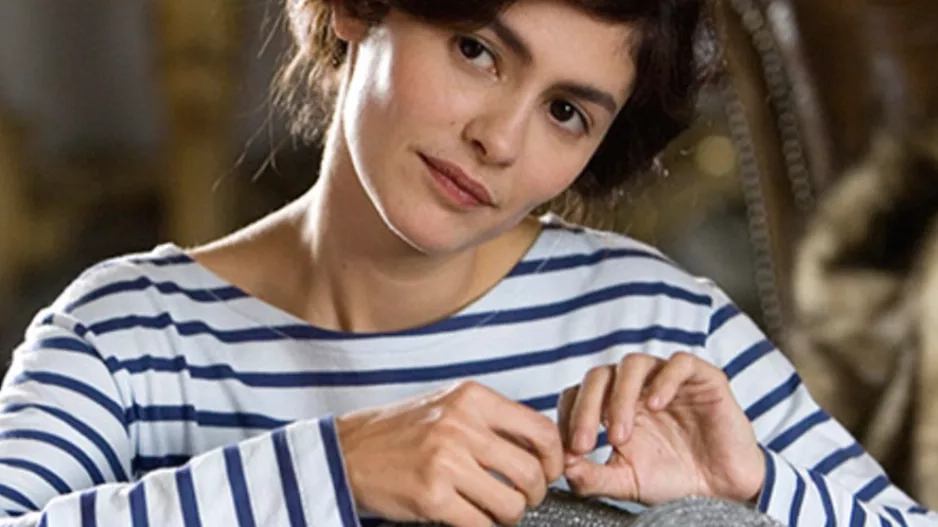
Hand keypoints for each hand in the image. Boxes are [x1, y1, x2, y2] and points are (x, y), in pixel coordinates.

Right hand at [336, 380, 564, 526]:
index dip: (554, 459)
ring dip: (509, 515)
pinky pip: (481, 524)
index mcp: (471, 397)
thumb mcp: (448, 405)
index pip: (540, 430)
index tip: (549, 471)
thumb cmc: (400, 430)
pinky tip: (471, 518)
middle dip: (533, 494)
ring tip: (495, 510)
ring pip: (511, 503)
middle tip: (521, 498)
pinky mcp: (432, 496)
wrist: (348, 451)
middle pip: (531, 472)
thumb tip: (539, 446)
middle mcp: (461, 425)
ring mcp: (447, 462)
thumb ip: (490, 419)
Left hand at [557, 352, 764, 504]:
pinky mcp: (702, 377)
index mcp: (612, 405)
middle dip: (586, 409)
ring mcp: (667, 379)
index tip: (570, 451)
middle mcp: (636, 387)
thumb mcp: (626, 482)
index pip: (578, 393)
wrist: (724, 490)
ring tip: (620, 435)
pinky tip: (656, 405)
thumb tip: (564, 468)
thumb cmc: (673, 480)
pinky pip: (680, 363)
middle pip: (599, 375)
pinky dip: (664, 380)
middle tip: (585, 445)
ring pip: (634, 364)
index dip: (569, 416)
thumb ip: (593, 476)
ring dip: (620, 397)